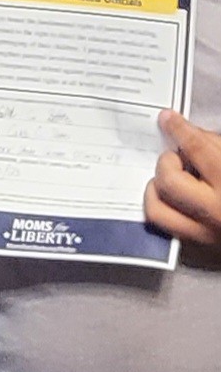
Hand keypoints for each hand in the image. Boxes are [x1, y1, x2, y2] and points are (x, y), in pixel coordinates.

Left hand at [145, 110, 220, 246]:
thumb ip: (218, 145)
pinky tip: (177, 199)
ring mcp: (210, 236)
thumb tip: (192, 134)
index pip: (197, 148)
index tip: (168, 119)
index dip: (179, 129)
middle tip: (176, 156)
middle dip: (167, 162)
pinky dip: (166, 210)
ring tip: (171, 179)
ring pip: (158, 211)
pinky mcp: (203, 252)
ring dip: (157, 190)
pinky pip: (168, 230)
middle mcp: (218, 212)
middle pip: (169, 181)